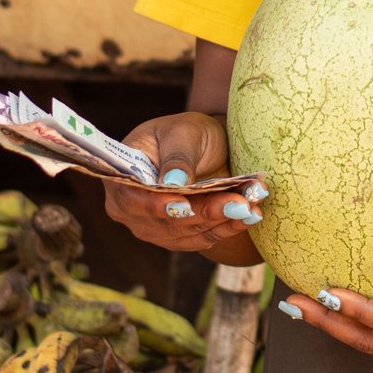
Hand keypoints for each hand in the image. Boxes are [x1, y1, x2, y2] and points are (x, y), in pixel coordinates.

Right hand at [101, 112, 266, 252]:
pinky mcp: (176, 238)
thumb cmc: (188, 133)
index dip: (155, 205)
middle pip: (163, 221)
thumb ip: (177, 156)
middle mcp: (129, 207)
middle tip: (239, 202)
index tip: (184, 204)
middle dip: (204, 212)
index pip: (131, 198)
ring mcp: (151, 227)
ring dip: (221, 221)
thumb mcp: (184, 132)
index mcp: (121, 176)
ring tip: (251, 206)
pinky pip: (201, 239)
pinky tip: (250, 217)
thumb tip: (172, 183)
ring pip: (186, 233)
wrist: (206, 147)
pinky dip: (227, 228)